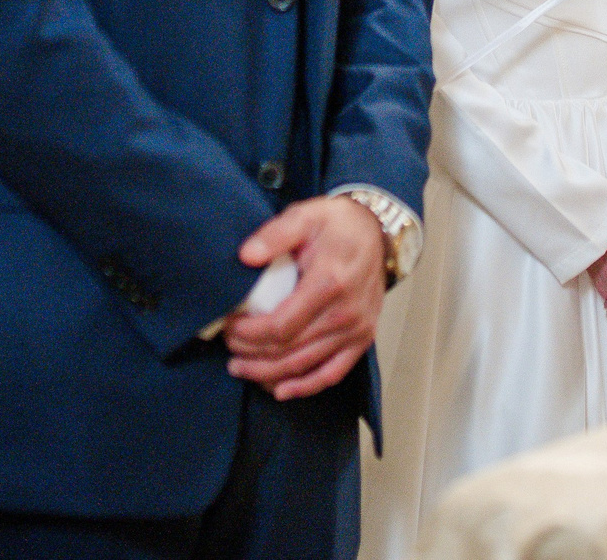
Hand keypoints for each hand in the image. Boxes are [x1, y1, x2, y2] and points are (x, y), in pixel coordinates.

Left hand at [223, 195, 387, 400]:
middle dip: (251, 354)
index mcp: (330, 283)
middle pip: (288, 350)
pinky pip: (332, 373)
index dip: (249, 334)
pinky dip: (305, 387)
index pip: (281, 326)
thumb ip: (275, 234)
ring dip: (268, 374)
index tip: (229, 326)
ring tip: (241, 367)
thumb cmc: (338, 225)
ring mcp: (356, 329)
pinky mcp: (362, 339)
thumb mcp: (306, 215)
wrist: (377, 232)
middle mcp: (345, 312)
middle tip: (229, 347)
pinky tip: (280, 390)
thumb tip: (246, 256)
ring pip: (304, 366)